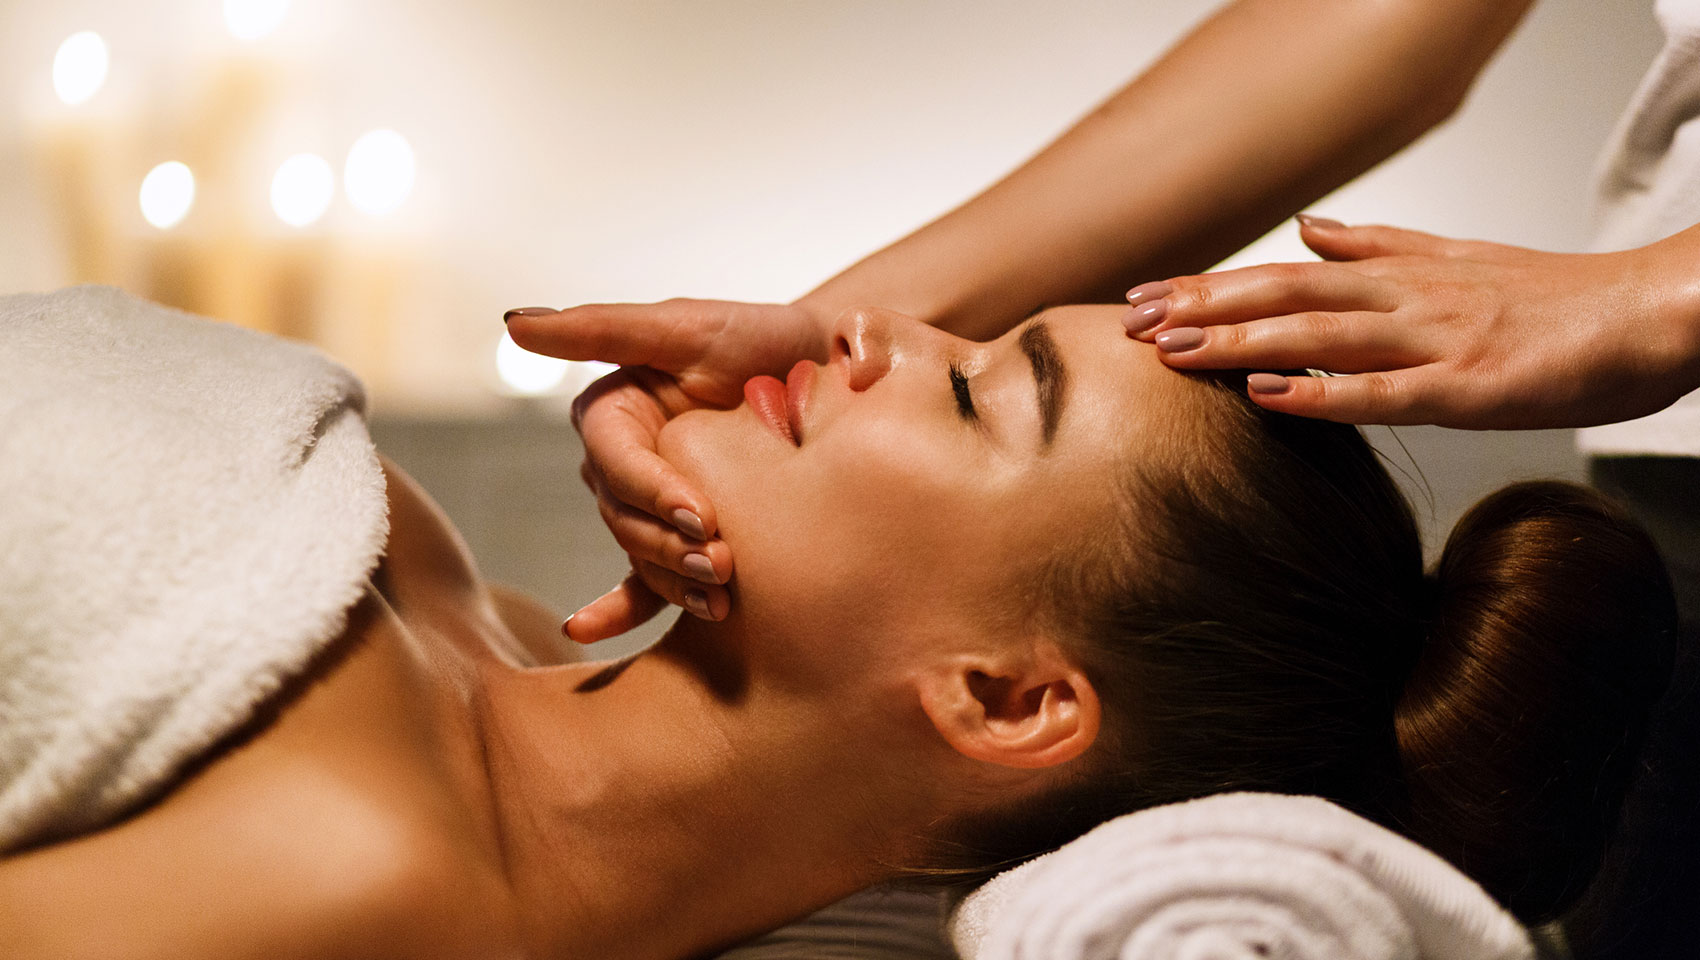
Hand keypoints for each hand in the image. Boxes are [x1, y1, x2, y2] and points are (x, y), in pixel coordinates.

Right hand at [505, 299, 830, 640]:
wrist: (823, 377)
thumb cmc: (757, 337)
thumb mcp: (685, 325)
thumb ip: (601, 328)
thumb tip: (513, 325)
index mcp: (613, 414)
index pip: (616, 461)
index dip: (652, 491)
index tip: (700, 514)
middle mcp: (621, 463)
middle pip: (625, 517)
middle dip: (669, 544)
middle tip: (721, 563)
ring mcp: (649, 507)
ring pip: (640, 554)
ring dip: (672, 579)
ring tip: (718, 598)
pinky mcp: (678, 538)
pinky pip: (640, 583)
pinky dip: (619, 610)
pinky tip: (587, 631)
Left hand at [1126, 219, 1699, 428]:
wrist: (1652, 314)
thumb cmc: (1560, 300)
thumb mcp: (1459, 261)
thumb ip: (1381, 248)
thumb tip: (1312, 229)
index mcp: (1402, 276)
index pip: (1287, 277)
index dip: (1214, 287)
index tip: (1149, 297)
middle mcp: (1407, 299)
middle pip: (1286, 297)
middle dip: (1203, 309)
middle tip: (1130, 323)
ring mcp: (1436, 341)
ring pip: (1320, 338)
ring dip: (1239, 345)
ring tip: (1172, 351)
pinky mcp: (1470, 389)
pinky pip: (1383, 393)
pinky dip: (1321, 394)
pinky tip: (1266, 397)